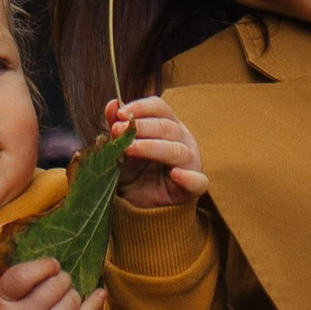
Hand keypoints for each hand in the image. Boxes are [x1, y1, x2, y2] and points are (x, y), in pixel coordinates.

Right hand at [0, 255, 104, 309]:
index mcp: (1, 300)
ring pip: (72, 303)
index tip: (52, 264)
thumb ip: (20, 272)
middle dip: (62, 278)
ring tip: (64, 295)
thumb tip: (56, 259)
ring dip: (72, 294)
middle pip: (55, 287)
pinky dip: (93, 304)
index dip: (44, 266)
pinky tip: (98, 294)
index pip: (24, 276)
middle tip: (58, 280)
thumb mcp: (1, 289)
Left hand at [107, 94, 209, 211]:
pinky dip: (188, 177)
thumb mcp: (121, 149)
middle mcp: (183, 139)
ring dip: (152, 147)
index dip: (140, 107)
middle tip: (117, 131)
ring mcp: (191, 162)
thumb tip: (112, 104)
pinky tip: (175, 175)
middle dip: (141, 127)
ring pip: (177, 150)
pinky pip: (198, 181)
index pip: (159, 107)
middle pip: (167, 126)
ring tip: (129, 149)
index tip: (121, 114)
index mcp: (168, 125)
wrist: (140, 205)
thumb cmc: (135, 171)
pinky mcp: (194, 187)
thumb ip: (117, 127)